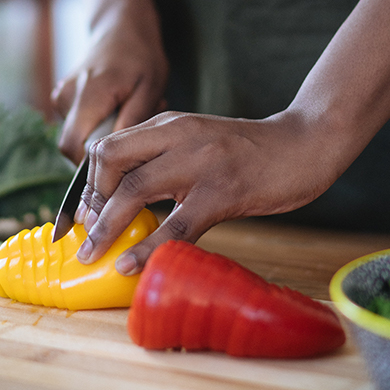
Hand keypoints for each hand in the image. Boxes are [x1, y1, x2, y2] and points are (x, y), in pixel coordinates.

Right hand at [52, 22, 168, 162]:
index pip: (73, 147)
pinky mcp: (61, 98)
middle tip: (132, 131)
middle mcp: (66, 96)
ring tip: (128, 113)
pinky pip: (77, 125)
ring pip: (76, 137)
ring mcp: (60, 97)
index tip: (121, 162)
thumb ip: (131, 121)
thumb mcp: (149, 88)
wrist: (121, 27)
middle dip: (101, 150)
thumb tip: (117, 155)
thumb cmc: (140, 57)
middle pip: (72, 147)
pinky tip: (117, 108)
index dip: (92, 165)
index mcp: (89, 94)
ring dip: (102, 135)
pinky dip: (97, 124)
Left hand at [73, 110, 350, 274]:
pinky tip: (132, 265)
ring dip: (106, 228)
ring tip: (93, 255)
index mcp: (168, 124)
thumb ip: (164, 158)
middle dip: (90, 203)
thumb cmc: (248, 151)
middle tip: (88, 236)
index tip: (85, 214)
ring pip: (134, 191)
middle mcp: (177, 135)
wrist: (304, 144)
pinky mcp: (223, 191)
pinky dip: (148, 248)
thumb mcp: (198, 141)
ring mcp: (199, 162)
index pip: (107, 147)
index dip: (88, 183)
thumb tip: (127, 199)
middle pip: (109, 162)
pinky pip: (176, 224)